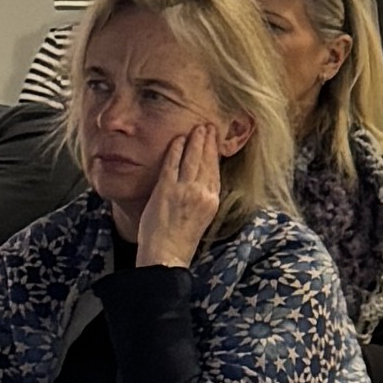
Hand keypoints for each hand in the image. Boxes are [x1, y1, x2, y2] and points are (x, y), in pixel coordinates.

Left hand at [137, 126, 222, 268]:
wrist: (166, 255)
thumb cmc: (181, 241)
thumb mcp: (201, 219)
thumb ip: (203, 199)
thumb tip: (202, 184)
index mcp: (212, 201)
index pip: (215, 170)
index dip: (215, 153)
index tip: (215, 140)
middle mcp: (202, 194)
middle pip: (207, 161)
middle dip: (208, 141)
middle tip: (208, 126)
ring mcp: (184, 191)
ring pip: (192, 159)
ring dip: (195, 140)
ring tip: (197, 128)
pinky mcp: (166, 190)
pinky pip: (172, 164)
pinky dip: (175, 149)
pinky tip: (177, 140)